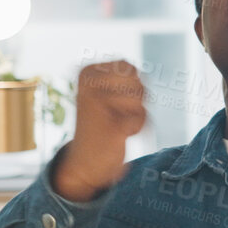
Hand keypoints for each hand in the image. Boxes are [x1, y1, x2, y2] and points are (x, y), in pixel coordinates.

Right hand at [52, 60, 147, 201]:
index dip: (131, 84)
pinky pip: (142, 119)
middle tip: (117, 113)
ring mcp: (99, 105)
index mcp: (86, 73)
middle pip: (138, 81)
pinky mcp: (113, 127)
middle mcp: (89, 85)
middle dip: (137, 99)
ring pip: (142, 99)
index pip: (127, 66)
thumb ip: (123, 75)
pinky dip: (138, 127)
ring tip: (118, 123)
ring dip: (137, 114)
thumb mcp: (107, 90)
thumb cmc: (100, 124)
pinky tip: (121, 134)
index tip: (114, 100)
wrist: (85, 161)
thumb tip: (133, 68)